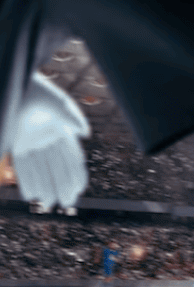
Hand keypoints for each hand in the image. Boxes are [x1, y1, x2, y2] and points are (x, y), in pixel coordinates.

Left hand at [11, 72, 89, 208]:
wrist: (14, 82)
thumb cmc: (37, 91)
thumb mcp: (58, 103)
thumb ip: (73, 118)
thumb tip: (85, 135)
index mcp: (62, 129)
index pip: (71, 156)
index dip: (76, 174)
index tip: (79, 189)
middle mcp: (48, 138)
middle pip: (57, 167)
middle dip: (62, 186)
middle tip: (67, 203)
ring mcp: (32, 141)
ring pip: (40, 169)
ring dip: (45, 187)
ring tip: (49, 203)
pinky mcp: (16, 143)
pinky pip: (22, 166)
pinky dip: (26, 180)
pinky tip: (30, 195)